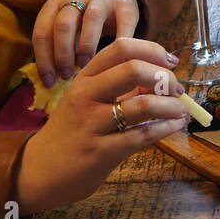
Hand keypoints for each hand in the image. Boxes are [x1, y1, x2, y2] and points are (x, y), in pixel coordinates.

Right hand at [16, 37, 190, 213]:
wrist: (37, 171)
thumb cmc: (71, 131)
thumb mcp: (87, 100)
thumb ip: (120, 86)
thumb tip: (163, 75)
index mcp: (85, 77)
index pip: (122, 47)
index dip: (153, 50)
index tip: (170, 63)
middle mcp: (85, 96)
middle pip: (133, 69)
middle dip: (165, 77)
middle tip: (177, 90)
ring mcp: (91, 124)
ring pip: (142, 104)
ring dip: (171, 106)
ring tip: (181, 111)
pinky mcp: (99, 152)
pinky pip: (141, 135)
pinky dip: (165, 128)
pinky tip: (173, 126)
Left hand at [32, 0, 140, 86]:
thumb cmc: (84, 23)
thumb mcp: (67, 32)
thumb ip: (58, 49)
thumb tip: (50, 79)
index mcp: (54, 6)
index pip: (42, 32)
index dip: (44, 59)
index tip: (50, 82)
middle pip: (63, 24)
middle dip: (62, 54)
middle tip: (66, 76)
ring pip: (91, 19)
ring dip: (86, 46)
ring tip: (87, 66)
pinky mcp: (125, 5)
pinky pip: (122, 23)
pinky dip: (119, 43)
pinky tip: (116, 60)